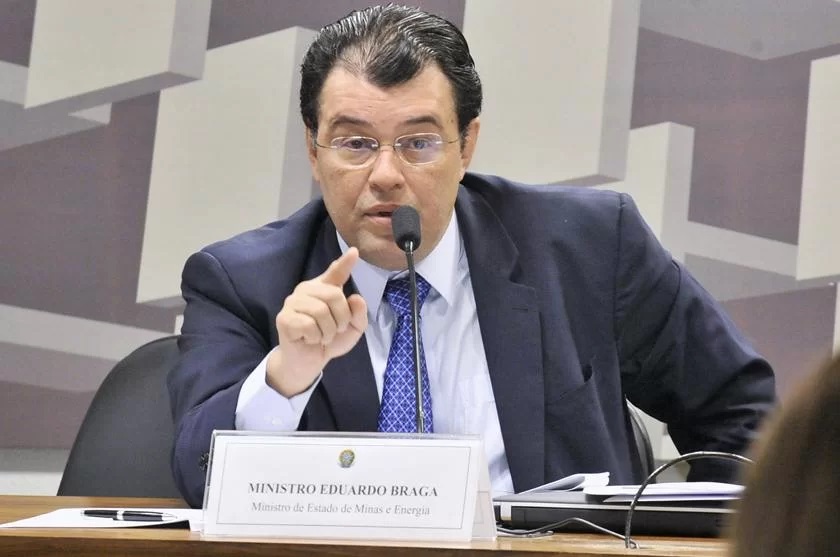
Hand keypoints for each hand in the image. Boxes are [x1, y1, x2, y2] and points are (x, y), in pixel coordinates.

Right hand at [267, 247, 367, 395]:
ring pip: (321, 312)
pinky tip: (310, 339)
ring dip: (328, 331)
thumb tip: (356, 298)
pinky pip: (308, 325)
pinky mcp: (284, 318)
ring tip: (322, 336)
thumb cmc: (329, 340)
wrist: (309, 362)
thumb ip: (358, 314)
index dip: (345, 263)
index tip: (355, 252)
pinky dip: (315, 337)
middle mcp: (306, 290)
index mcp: (324, 289)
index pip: (335, 273)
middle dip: (341, 318)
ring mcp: (292, 303)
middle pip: (333, 295)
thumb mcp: (352, 329)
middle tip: (336, 330)